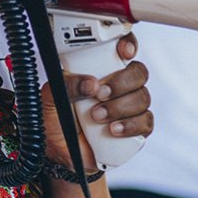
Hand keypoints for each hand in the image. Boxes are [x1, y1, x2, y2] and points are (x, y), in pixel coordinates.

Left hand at [44, 32, 152, 168]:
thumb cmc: (57, 119)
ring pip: (143, 97)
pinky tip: (113, 130)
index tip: (124, 52)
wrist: (59, 151)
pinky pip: (146, 122)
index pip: (123, 49)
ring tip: (97, 117)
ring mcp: (129, 106)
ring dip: (120, 107)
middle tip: (100, 94)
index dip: (129, 45)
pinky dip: (130, 125)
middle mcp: (118, 85)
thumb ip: (67, 85)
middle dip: (122, 82)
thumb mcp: (51, 97)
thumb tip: (91, 83)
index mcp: (100, 70)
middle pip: (138, 73)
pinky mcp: (135, 128)